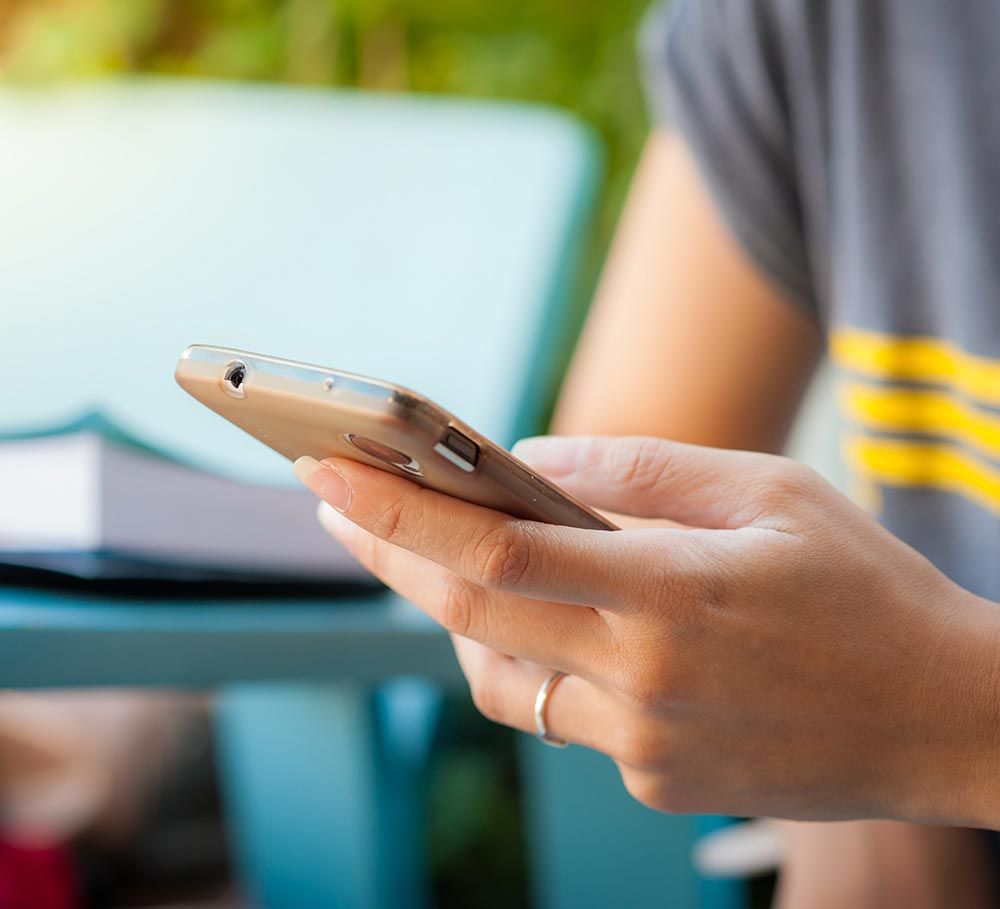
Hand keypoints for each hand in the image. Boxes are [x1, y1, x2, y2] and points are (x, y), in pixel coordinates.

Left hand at [294, 436, 999, 824]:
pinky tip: (542, 619)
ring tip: (440, 552)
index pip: (496, 553)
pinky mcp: (651, 780)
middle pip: (469, 616)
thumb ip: (640, 470)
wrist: (943, 715)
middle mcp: (643, 680)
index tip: (328, 473)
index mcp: (672, 593)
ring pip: (499, 675)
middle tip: (336, 503)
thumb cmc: (863, 585)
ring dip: (457, 611)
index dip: (398, 512)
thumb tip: (531, 457)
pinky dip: (530, 658)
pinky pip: (554, 714)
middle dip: (387, 552)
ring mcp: (642, 745)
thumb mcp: (767, 490)